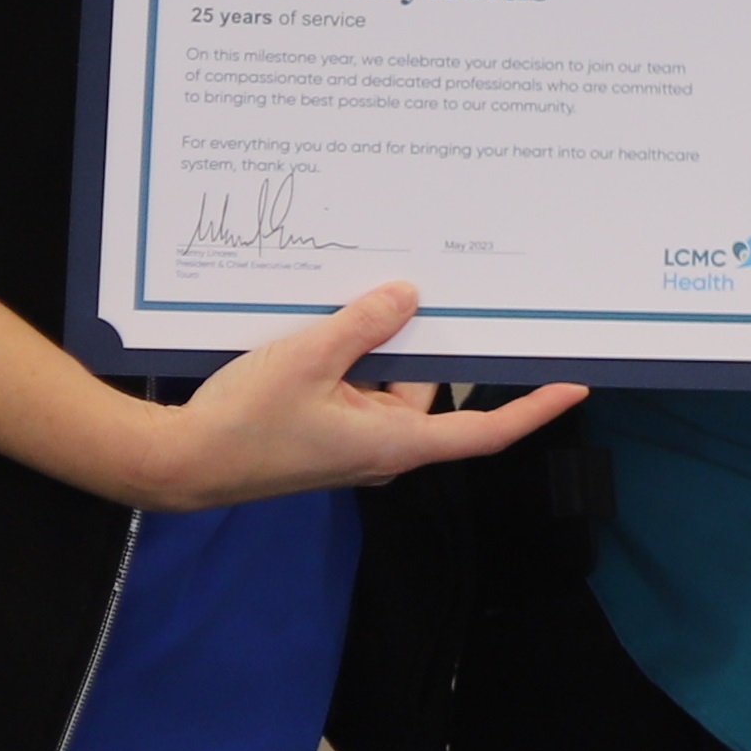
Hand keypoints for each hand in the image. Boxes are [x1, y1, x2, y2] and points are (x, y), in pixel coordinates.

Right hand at [123, 287, 581, 510]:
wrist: (176, 462)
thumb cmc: (243, 421)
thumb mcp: (309, 357)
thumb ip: (364, 324)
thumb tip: (409, 296)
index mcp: (394, 441)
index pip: (485, 431)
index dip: (533, 409)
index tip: (574, 384)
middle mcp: (383, 445)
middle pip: (433, 387)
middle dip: (433, 343)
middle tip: (445, 288)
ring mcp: (352, 439)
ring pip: (391, 380)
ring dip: (382, 344)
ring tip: (372, 294)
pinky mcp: (323, 430)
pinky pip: (358, 385)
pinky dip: (354, 356)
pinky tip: (334, 319)